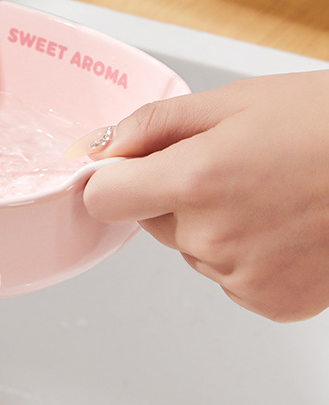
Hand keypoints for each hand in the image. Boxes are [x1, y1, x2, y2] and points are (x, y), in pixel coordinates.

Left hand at [81, 71, 328, 321]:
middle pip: (152, 222)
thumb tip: (98, 148)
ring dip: (216, 225)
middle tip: (236, 164)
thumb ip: (155, 126)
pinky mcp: (271, 304)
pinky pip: (230, 278)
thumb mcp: (233, 100)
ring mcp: (241, 278)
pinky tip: (286, 225)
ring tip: (272, 192)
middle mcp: (211, 238)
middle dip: (177, 194)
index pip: (104, 199)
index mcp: (194, 180)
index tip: (131, 169)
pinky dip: (249, 255)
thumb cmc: (323, 124)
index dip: (114, 179)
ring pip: (194, 250)